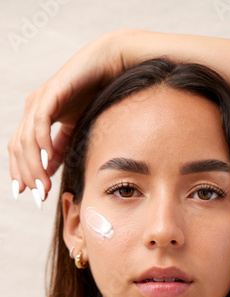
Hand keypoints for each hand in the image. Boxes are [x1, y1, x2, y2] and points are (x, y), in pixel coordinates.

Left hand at [8, 30, 125, 205]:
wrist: (110, 67)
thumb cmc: (95, 96)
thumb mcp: (74, 130)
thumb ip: (59, 148)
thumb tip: (48, 169)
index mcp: (36, 118)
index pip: (20, 150)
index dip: (21, 172)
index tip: (28, 194)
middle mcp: (33, 109)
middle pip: (19, 148)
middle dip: (26, 174)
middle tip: (38, 196)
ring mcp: (40, 101)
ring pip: (27, 140)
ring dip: (34, 166)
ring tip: (44, 186)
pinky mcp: (52, 93)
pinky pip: (41, 122)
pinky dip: (42, 142)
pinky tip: (48, 159)